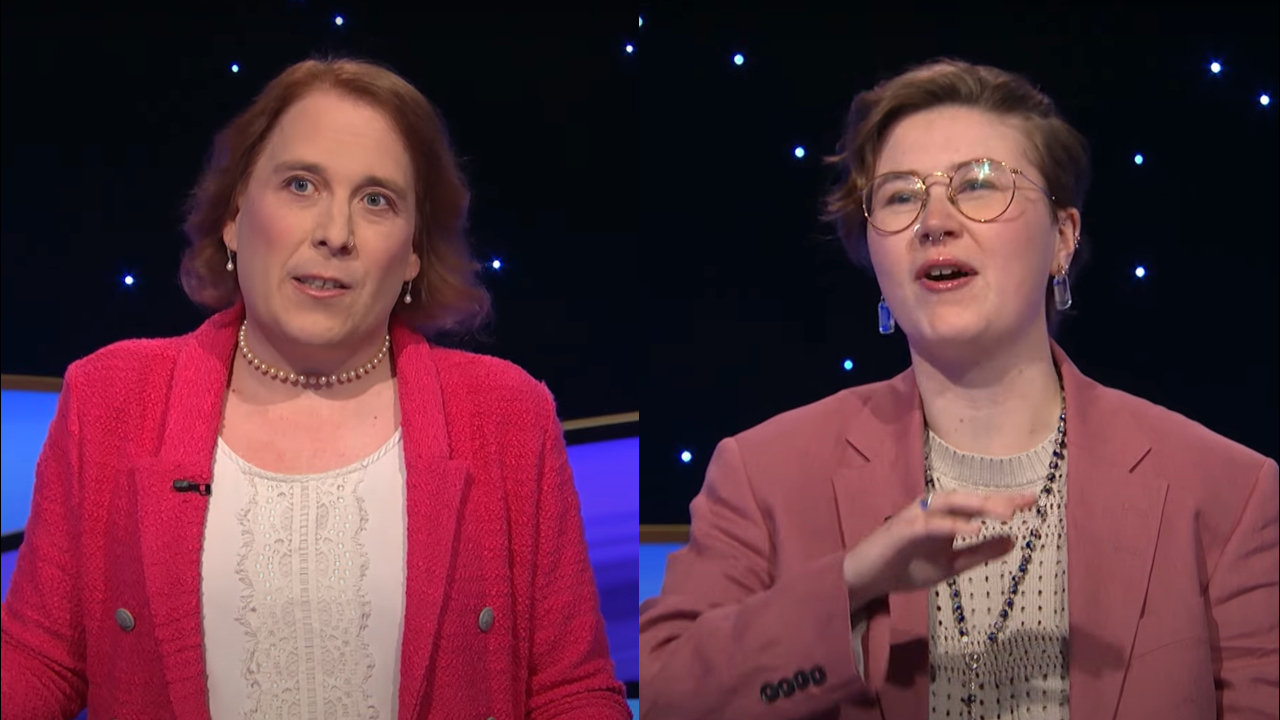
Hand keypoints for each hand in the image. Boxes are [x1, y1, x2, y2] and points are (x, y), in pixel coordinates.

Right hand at [841, 491, 1037, 607]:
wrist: (868, 578)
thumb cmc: (906, 566)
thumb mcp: (951, 565)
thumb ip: (980, 552)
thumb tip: (1014, 541)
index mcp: (945, 516)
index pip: (978, 505)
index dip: (1005, 500)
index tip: (1033, 499)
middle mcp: (932, 509)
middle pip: (968, 499)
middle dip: (995, 499)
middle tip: (1024, 502)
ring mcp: (916, 516)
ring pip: (950, 503)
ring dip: (978, 506)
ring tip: (1005, 513)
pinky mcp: (903, 528)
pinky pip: (931, 523)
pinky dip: (952, 524)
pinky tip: (973, 528)